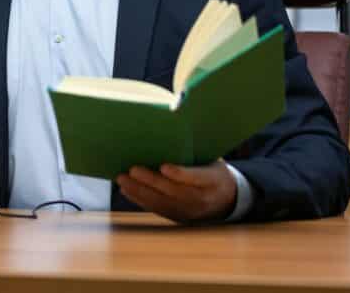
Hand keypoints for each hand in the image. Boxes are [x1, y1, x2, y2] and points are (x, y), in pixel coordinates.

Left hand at [116, 160, 236, 223]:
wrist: (227, 199)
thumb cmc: (213, 170)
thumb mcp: (212, 159)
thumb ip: (194, 152)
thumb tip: (167, 132)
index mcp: (215, 180)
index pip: (197, 178)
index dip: (180, 174)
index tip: (163, 166)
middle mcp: (203, 199)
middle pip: (175, 192)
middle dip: (151, 182)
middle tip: (132, 170)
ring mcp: (191, 212)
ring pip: (163, 203)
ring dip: (139, 192)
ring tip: (122, 180)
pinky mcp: (179, 217)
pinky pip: (158, 210)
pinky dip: (140, 200)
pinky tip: (127, 190)